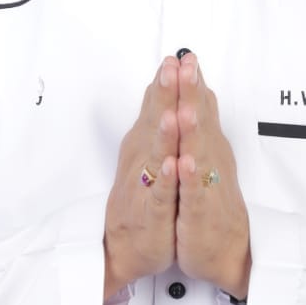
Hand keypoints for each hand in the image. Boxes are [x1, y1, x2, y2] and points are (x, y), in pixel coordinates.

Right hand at [103, 58, 178, 298]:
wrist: (127, 249)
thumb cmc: (143, 199)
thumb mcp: (149, 157)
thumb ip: (155, 123)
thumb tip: (161, 89)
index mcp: (146, 147)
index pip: (157, 108)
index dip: (169, 83)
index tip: (179, 55)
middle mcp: (143, 162)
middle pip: (154, 122)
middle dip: (165, 94)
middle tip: (172, 66)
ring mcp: (147, 187)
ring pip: (156, 156)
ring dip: (164, 133)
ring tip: (171, 112)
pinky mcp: (154, 215)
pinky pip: (161, 196)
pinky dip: (167, 180)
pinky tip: (174, 166)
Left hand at [175, 52, 250, 299]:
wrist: (225, 252)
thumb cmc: (210, 204)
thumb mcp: (204, 161)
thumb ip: (200, 127)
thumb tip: (198, 95)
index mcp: (206, 149)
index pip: (200, 110)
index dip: (191, 83)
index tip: (184, 54)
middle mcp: (209, 162)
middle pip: (200, 122)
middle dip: (192, 93)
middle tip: (188, 63)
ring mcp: (205, 187)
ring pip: (198, 154)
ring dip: (192, 130)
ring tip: (185, 107)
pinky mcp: (199, 214)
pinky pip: (193, 194)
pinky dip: (188, 178)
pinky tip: (183, 163)